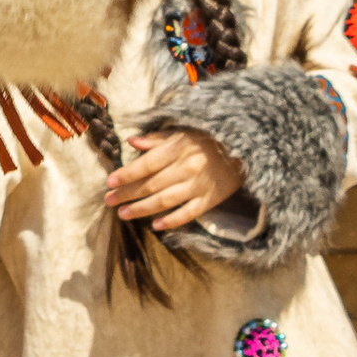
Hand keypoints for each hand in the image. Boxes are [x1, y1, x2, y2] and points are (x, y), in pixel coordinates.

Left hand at [106, 128, 243, 230]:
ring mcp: (200, 185)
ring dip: (142, 209)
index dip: (127, 174)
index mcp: (180, 148)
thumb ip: (158, 138)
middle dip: (128, 194)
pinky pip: (189, 213)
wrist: (248, 150)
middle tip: (109, 201)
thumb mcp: (186, 131)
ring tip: (123, 214)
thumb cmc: (210, 139)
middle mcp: (189, 167)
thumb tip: (132, 142)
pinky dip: (172, 220)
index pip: (148, 164)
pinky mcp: (211, 199)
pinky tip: (155, 226)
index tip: (109, 182)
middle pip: (152, 184)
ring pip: (166, 200)